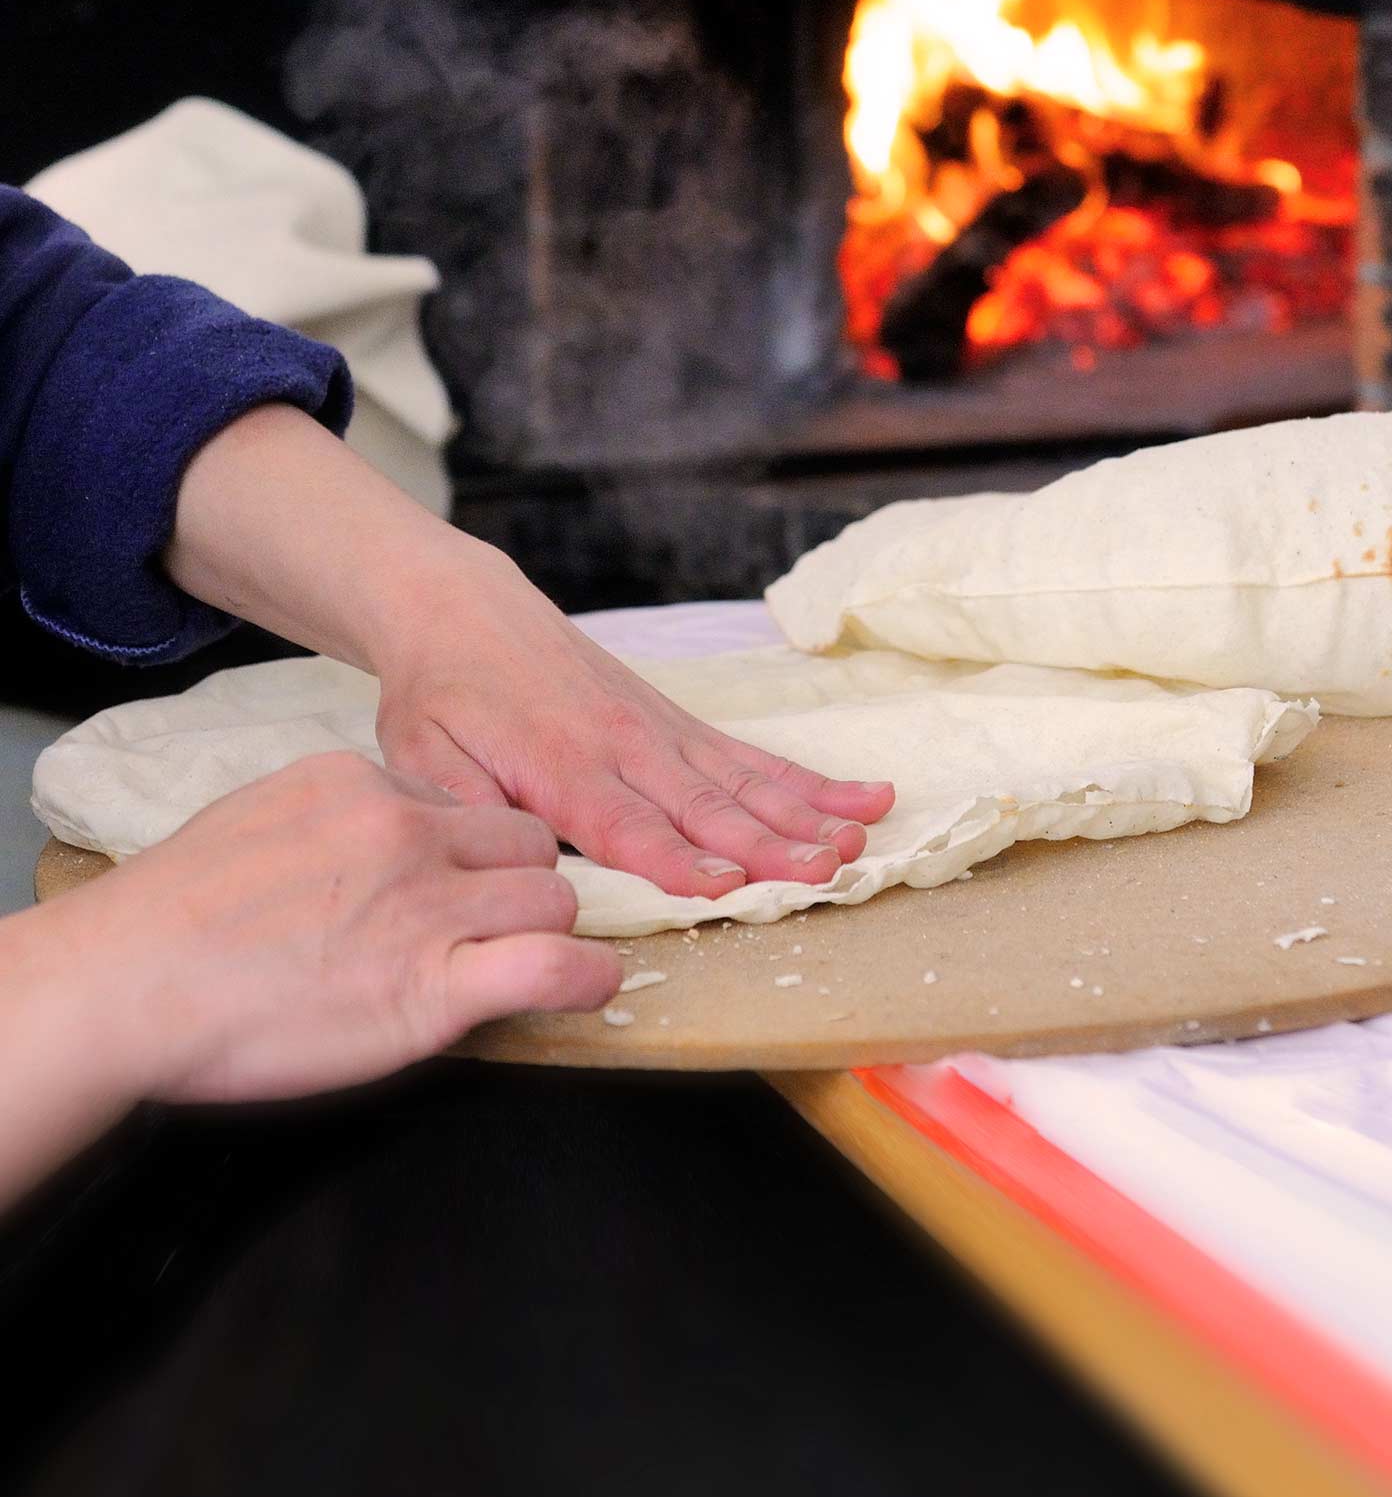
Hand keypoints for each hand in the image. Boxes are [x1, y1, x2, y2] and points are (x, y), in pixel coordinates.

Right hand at [72, 751, 620, 1103]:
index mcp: (363, 785)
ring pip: (551, 898)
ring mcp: (427, 909)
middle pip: (525, 843)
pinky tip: (586, 986)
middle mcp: (408, 834)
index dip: (471, 850)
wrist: (121, 985)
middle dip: (520, 881)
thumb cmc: (169, 920)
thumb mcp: (262, 819)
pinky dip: (584, 978)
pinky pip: (553, 966)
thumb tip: (377, 841)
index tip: (456, 884)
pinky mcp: (435, 988)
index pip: (462, 804)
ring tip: (526, 960)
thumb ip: (338, 822)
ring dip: (547, 930)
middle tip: (494, 924)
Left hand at [162, 404, 895, 896]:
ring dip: (806, 813)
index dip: (677, 858)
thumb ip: (466, 811)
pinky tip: (864, 797)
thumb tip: (511, 866)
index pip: (627, 824)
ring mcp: (662, 732)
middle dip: (769, 840)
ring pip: (746, 780)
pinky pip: (753, 756)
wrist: (466, 612)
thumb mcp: (422, 758)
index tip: (727, 884)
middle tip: (825, 869)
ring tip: (859, 838)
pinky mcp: (680, 723)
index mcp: (560, 765)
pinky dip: (810, 780)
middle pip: (707, 803)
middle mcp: (626, 747)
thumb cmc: (443, 696)